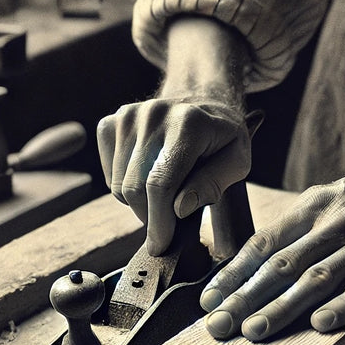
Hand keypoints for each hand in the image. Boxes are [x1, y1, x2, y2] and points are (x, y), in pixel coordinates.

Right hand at [96, 93, 250, 254]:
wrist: (202, 99)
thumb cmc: (222, 137)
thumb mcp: (237, 161)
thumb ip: (213, 184)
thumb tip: (180, 208)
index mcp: (189, 124)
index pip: (161, 184)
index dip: (158, 221)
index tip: (160, 246)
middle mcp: (153, 115)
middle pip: (134, 188)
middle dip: (150, 217)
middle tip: (169, 224)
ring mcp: (128, 116)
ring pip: (118, 186)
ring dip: (139, 203)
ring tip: (165, 194)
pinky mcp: (112, 122)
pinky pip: (108, 174)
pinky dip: (125, 187)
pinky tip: (147, 178)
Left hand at [200, 159, 344, 340]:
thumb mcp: (336, 198)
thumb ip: (303, 226)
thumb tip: (261, 259)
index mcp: (315, 207)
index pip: (264, 243)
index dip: (233, 274)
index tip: (208, 300)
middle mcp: (334, 223)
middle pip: (281, 265)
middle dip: (244, 298)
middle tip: (216, 326)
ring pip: (316, 278)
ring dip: (282, 307)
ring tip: (253, 332)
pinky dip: (343, 305)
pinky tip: (320, 325)